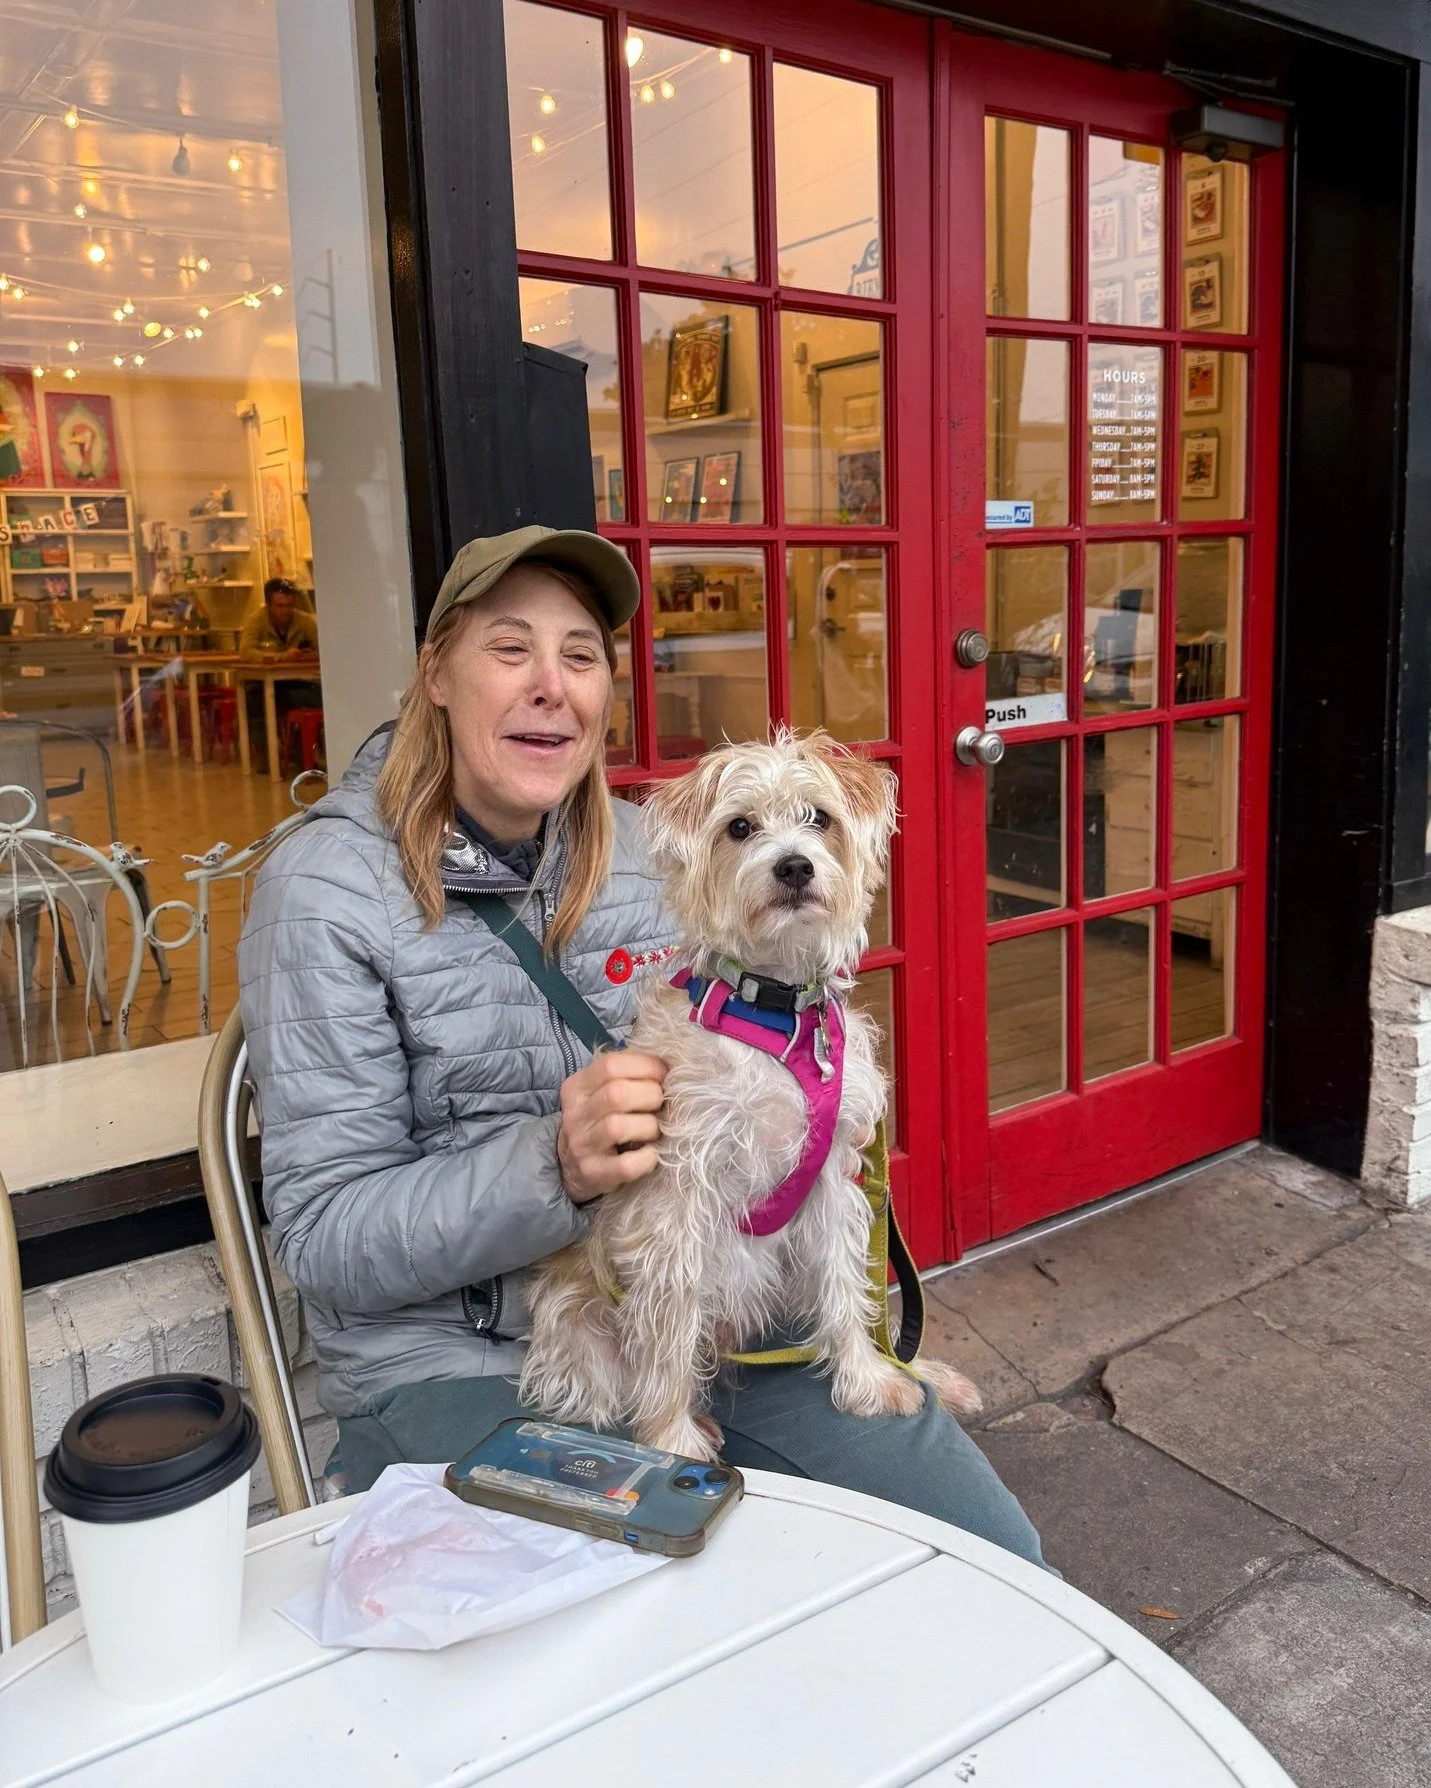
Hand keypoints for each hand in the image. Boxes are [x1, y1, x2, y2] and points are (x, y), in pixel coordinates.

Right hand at [557, 1051, 666, 1203]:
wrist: (571, 1166)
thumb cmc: (600, 1121)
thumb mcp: (601, 1092)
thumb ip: (626, 1076)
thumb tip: (668, 1064)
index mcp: (578, 1086)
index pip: (610, 1065)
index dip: (645, 1066)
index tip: (664, 1074)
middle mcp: (575, 1114)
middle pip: (615, 1094)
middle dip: (650, 1096)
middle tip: (662, 1104)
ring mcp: (581, 1145)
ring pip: (617, 1127)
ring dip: (649, 1126)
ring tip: (656, 1130)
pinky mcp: (593, 1172)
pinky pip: (625, 1165)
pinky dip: (646, 1159)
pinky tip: (651, 1154)